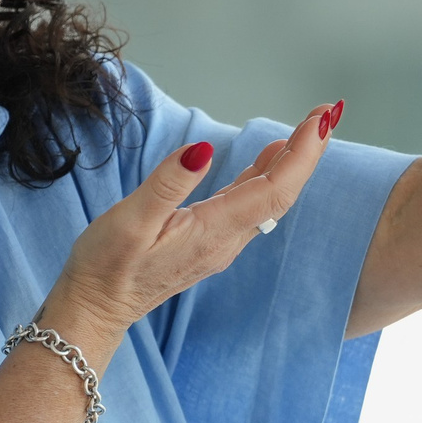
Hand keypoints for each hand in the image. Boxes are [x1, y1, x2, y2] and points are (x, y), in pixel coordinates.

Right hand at [43, 101, 343, 347]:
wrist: (95, 310)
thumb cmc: (106, 267)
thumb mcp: (130, 221)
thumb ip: (169, 183)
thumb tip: (202, 148)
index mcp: (214, 231)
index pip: (275, 189)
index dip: (303, 154)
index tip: (321, 120)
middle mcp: (227, 239)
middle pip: (282, 192)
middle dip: (308, 150)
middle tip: (326, 112)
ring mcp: (220, 242)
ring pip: (268, 198)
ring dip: (291, 162)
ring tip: (310, 127)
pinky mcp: (209, 240)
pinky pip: (250, 204)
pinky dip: (266, 175)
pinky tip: (270, 157)